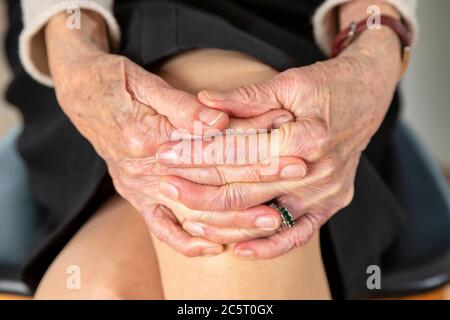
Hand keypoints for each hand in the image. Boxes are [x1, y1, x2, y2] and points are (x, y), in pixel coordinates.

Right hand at [45, 11, 298, 254]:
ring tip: (271, 220)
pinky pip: (161, 228)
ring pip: (193, 213)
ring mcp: (139, 186)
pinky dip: (187, 242)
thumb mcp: (144, 82)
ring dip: (233, 220)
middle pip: (210, 182)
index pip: (210, 147)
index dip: (252, 147)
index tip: (287, 144)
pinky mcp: (136, 196)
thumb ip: (182, 107)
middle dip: (256, 181)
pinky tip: (215, 248)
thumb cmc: (112, 83)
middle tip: (295, 176)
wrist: (79, 96)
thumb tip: (219, 122)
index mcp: (147, 135)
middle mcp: (144, 168)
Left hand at [156, 26, 401, 257]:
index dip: (199, 153)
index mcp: (307, 136)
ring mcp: (326, 192)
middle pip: (246, 188)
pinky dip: (268, 246)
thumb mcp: (289, 82)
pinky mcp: (331, 204)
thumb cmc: (328, 86)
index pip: (240, 152)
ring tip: (186, 214)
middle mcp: (317, 171)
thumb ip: (246, 96)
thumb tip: (203, 102)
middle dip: (199, 187)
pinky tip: (239, 249)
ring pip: (263, 217)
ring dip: (221, 219)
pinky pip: (298, 234)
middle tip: (164, 182)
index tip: (168, 153)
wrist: (368, 96)